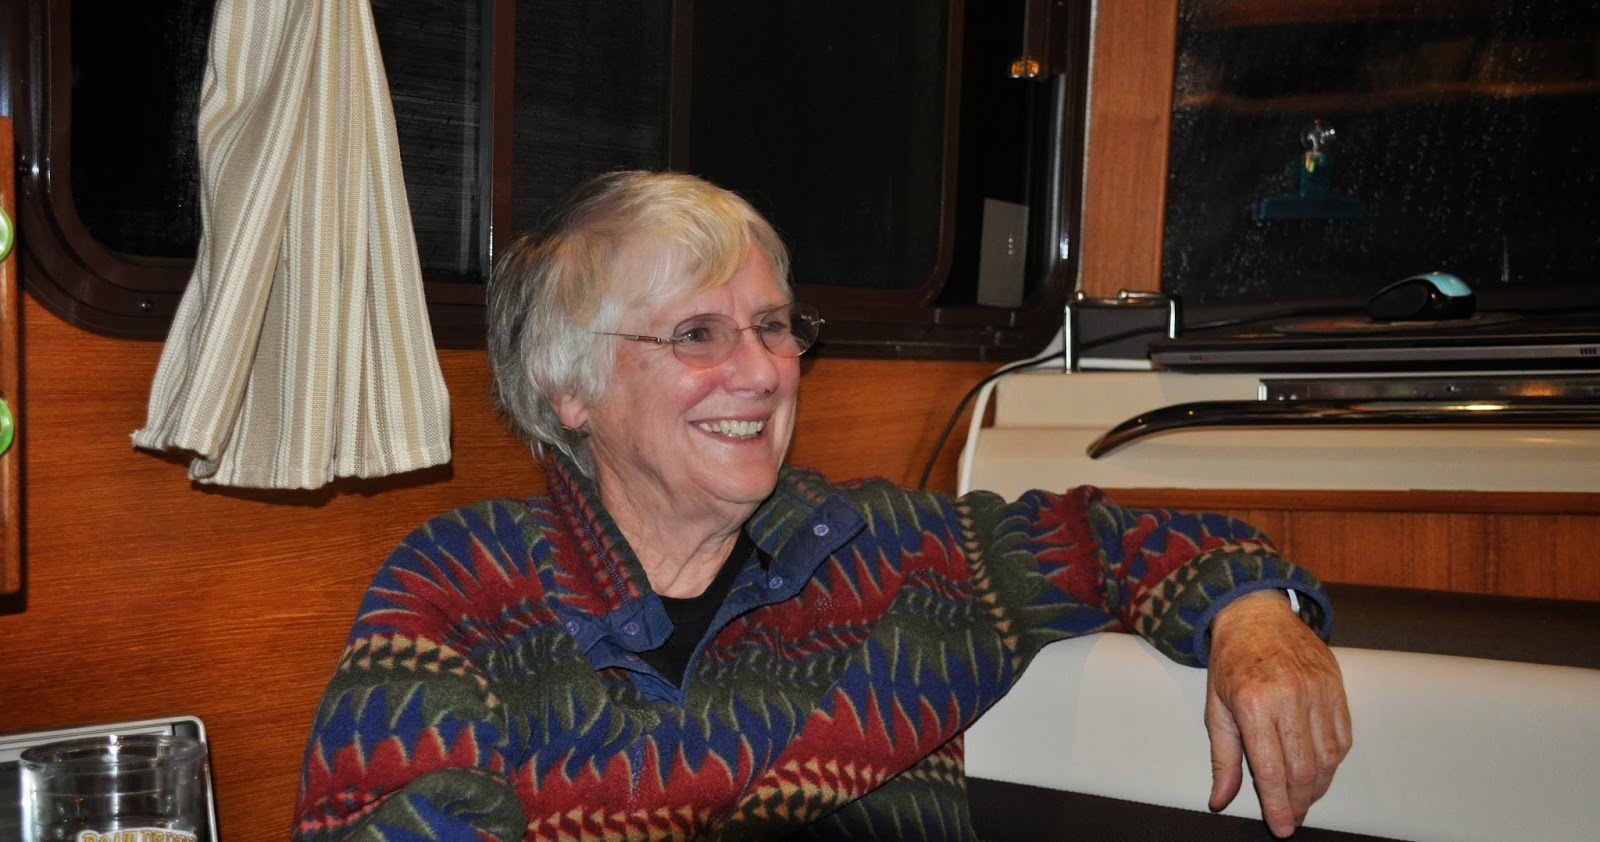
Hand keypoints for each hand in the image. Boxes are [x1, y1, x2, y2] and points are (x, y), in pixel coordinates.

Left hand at [1204, 590, 1351, 837]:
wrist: (1256, 614)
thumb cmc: (1232, 661)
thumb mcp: (1216, 709)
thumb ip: (1222, 758)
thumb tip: (1220, 798)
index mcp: (1252, 703)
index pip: (1272, 770)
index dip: (1278, 805)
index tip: (1282, 826)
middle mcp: (1289, 696)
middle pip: (1304, 769)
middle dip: (1299, 802)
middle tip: (1292, 815)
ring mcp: (1317, 690)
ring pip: (1328, 758)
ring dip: (1318, 786)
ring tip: (1304, 796)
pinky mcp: (1336, 686)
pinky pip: (1343, 737)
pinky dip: (1334, 761)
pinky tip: (1320, 769)